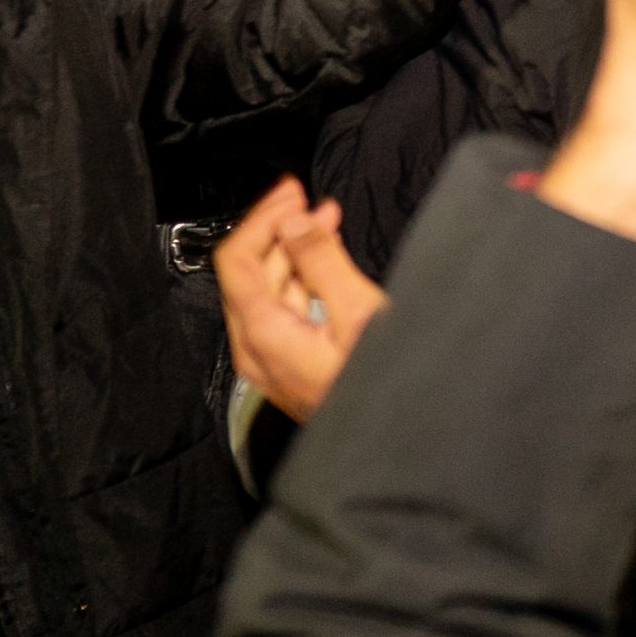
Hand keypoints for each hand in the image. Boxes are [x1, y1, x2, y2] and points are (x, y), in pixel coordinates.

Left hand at [215, 178, 385, 422]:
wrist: (399, 446)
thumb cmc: (383, 388)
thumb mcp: (358, 312)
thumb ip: (321, 260)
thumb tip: (294, 222)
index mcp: (262, 333)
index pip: (237, 259)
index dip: (262, 216)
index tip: (292, 190)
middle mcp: (255, 350)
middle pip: (249, 273)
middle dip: (281, 229)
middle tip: (314, 200)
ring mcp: (271, 361)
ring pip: (268, 291)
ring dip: (294, 252)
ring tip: (327, 224)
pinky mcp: (290, 366)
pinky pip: (284, 313)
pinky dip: (302, 280)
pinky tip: (327, 265)